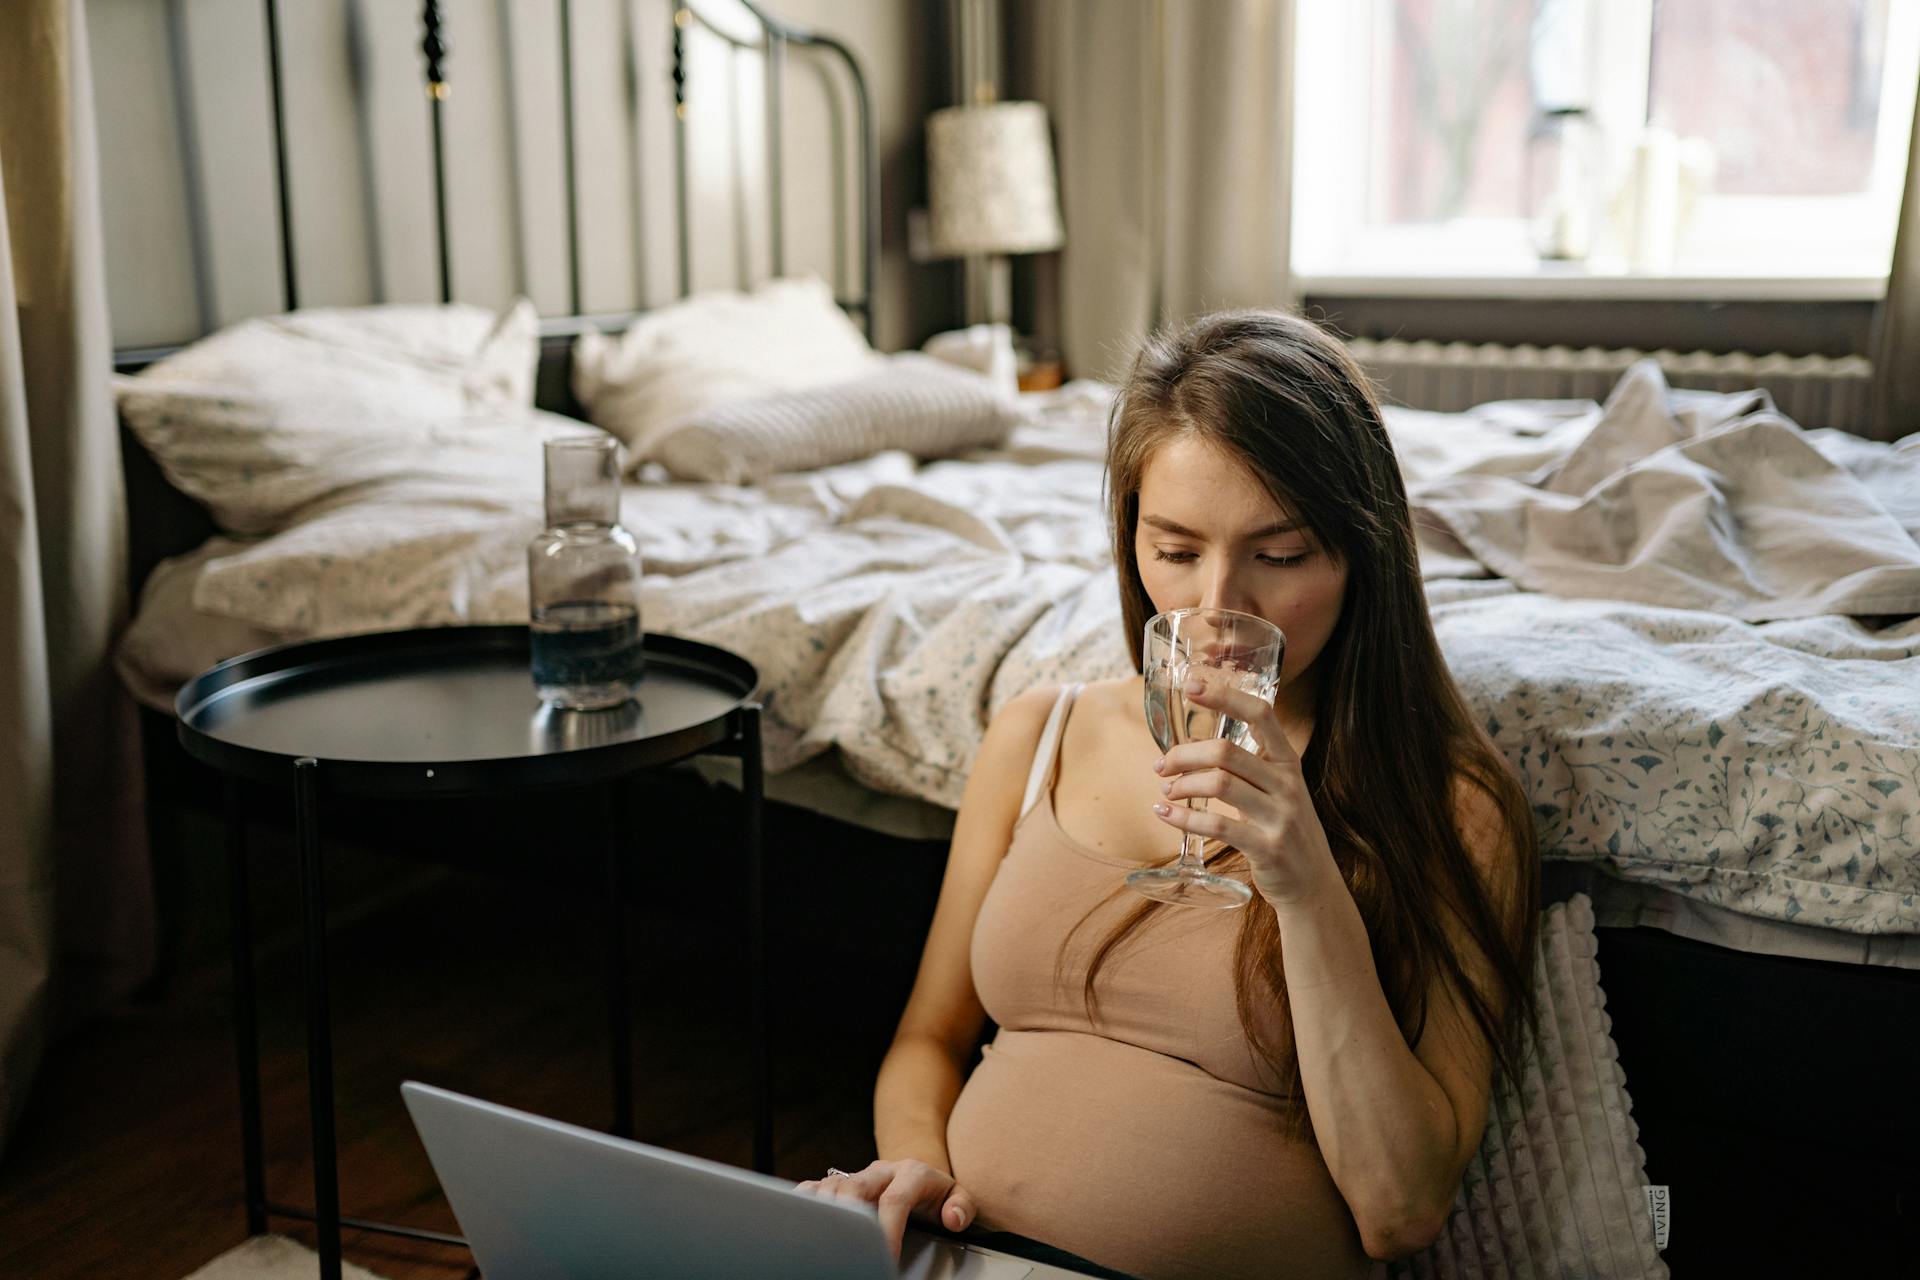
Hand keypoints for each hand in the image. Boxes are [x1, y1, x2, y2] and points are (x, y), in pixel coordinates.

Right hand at [794, 1158, 976, 1257]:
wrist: (919, 1173)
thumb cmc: (936, 1194)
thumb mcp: (958, 1197)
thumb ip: (962, 1207)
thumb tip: (952, 1218)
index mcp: (912, 1173)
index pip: (895, 1199)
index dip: (888, 1230)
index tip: (885, 1258)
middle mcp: (881, 1171)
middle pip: (856, 1187)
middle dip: (850, 1220)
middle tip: (850, 1250)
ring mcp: (858, 1175)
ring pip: (833, 1186)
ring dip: (827, 1212)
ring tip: (824, 1241)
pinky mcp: (840, 1183)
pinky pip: (816, 1187)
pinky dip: (805, 1202)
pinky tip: (801, 1222)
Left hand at [1151, 673, 1337, 904]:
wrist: (1312, 884)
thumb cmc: (1284, 829)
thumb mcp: (1278, 790)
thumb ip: (1248, 766)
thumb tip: (1192, 746)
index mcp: (1288, 762)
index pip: (1260, 713)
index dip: (1224, 695)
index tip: (1191, 685)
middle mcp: (1287, 784)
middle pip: (1226, 751)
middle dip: (1184, 754)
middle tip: (1162, 765)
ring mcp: (1280, 817)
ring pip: (1219, 784)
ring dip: (1182, 785)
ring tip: (1166, 791)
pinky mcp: (1267, 848)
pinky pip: (1216, 825)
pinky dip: (1182, 818)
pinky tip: (1164, 813)